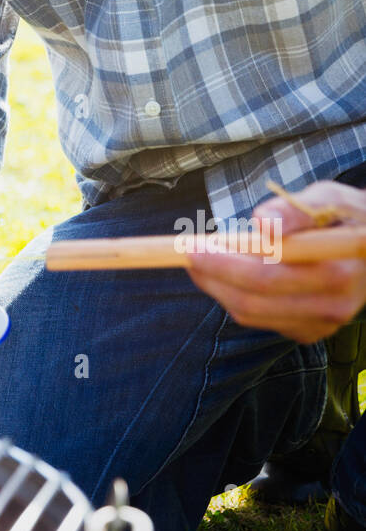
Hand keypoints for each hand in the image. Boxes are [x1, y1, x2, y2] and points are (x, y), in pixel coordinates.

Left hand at [187, 180, 365, 342]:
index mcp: (338, 271)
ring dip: (218, 287)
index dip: (223, 263)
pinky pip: (260, 320)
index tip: (192, 246)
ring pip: (251, 314)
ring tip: (202, 259)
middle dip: (212, 276)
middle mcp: (333, 306)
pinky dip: (235, 297)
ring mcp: (322, 325)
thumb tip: (263, 224)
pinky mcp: (310, 333)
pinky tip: (231, 274)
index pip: (268, 275)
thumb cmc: (344, 215)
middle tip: (186, 253)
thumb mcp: (326, 197)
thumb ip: (294, 209)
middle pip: (253, 301)